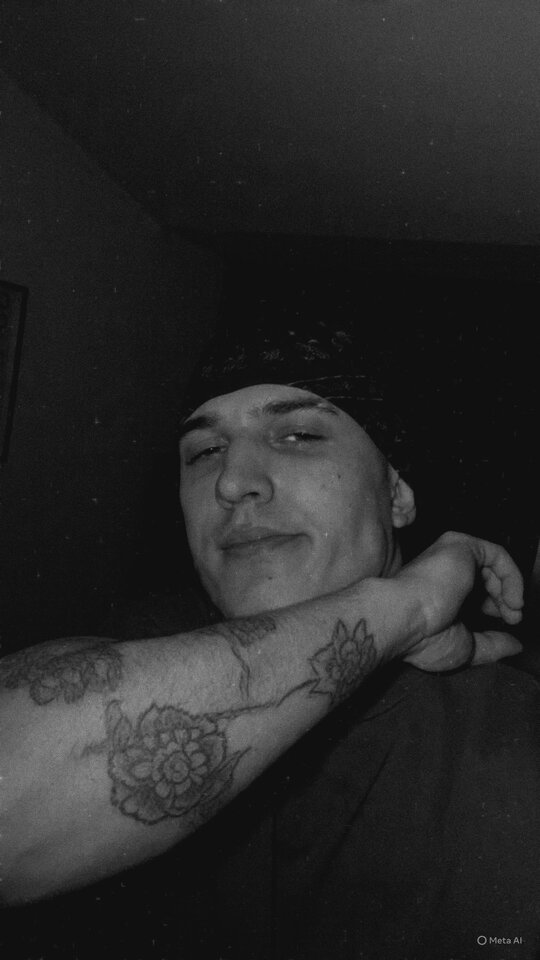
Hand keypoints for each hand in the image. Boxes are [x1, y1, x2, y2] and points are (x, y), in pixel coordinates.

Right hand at [396, 532, 522, 671]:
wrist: (404, 618)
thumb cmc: (423, 637)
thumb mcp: (465, 647)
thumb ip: (492, 645)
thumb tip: (515, 645)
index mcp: (440, 593)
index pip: (474, 594)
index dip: (495, 608)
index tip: (507, 625)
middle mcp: (443, 572)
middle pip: (485, 578)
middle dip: (503, 599)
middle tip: (514, 618)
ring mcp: (450, 557)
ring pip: (491, 565)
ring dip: (510, 588)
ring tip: (514, 610)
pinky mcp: (459, 545)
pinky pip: (496, 554)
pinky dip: (511, 576)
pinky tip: (512, 598)